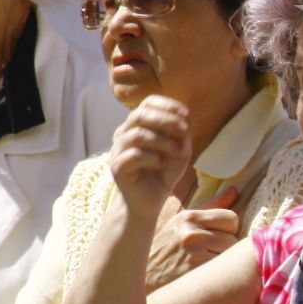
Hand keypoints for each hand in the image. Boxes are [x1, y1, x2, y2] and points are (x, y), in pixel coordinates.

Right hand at [110, 95, 193, 217]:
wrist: (150, 200)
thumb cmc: (164, 172)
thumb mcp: (180, 149)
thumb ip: (182, 134)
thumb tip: (184, 119)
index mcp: (139, 125)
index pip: (147, 103)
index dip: (166, 104)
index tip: (186, 114)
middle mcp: (125, 133)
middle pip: (139, 115)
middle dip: (165, 120)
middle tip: (184, 131)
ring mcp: (118, 150)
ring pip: (137, 134)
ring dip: (163, 140)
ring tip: (178, 150)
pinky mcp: (117, 167)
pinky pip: (133, 155)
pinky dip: (152, 157)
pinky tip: (161, 164)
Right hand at [146, 186, 241, 288]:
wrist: (137, 278)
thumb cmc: (161, 251)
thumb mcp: (179, 223)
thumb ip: (209, 207)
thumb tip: (235, 190)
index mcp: (188, 217)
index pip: (231, 218)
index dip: (228, 230)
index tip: (217, 239)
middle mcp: (190, 231)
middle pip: (233, 238)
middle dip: (226, 249)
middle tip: (208, 255)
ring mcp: (192, 252)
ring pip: (229, 256)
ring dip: (222, 263)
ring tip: (205, 266)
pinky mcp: (193, 271)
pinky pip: (222, 271)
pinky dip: (216, 275)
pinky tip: (201, 277)